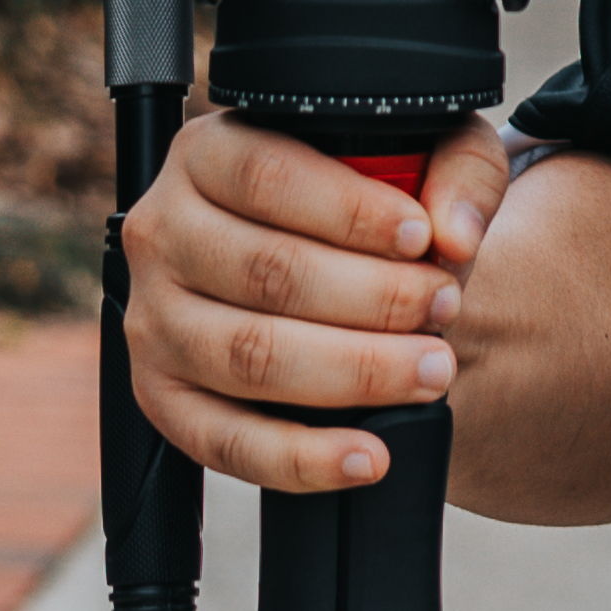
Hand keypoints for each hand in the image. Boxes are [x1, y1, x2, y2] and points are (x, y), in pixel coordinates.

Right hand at [120, 108, 517, 495]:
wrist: (331, 267)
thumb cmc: (371, 201)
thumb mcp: (424, 151)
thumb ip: (456, 172)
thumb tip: (456, 234)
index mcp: (208, 154)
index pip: (266, 176)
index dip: (350, 211)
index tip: (422, 237)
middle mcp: (163, 234)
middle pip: (265, 271)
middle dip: (374, 298)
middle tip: (446, 307)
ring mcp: (154, 321)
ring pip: (248, 355)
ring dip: (353, 372)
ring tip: (432, 370)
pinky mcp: (162, 398)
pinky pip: (224, 441)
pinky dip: (301, 459)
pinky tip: (368, 457)